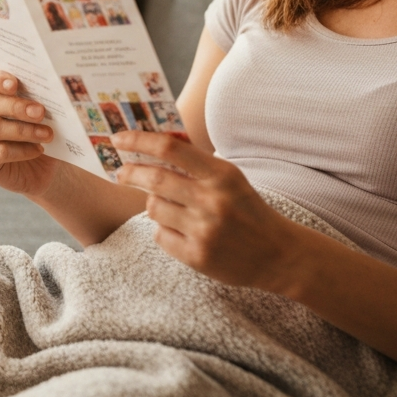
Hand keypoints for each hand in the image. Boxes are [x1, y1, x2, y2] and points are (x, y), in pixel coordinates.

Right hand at [0, 68, 60, 197]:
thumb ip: (46, 99)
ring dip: (23, 130)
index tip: (15, 84)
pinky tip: (38, 150)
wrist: (44, 166)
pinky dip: (21, 151)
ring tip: (47, 134)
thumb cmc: (43, 131)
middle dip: (16, 107)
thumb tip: (60, 90)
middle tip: (40, 112)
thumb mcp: (47, 113)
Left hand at [112, 130, 304, 290]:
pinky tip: (183, 232)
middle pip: (153, 179)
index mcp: (221, 174)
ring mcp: (204, 230)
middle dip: (130, 173)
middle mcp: (211, 200)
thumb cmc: (248, 209)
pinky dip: (164, 231)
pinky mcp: (197, 256)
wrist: (279, 254)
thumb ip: (196, 163)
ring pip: (153, 208)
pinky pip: (160, 235)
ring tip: (173, 209)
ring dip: (154, 205)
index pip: (170, 149)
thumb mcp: (230, 178)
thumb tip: (153, 144)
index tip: (118, 139)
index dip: (139, 140)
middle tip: (121, 172)